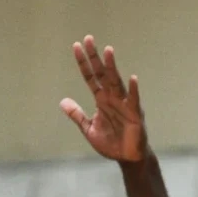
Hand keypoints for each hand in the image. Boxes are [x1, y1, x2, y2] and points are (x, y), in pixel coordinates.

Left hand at [60, 36, 145, 162]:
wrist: (126, 157)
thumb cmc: (110, 142)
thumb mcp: (88, 129)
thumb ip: (77, 115)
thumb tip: (62, 101)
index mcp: (101, 99)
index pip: (90, 77)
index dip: (83, 63)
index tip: (76, 46)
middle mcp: (112, 97)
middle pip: (102, 73)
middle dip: (95, 57)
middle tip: (88, 39)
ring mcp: (124, 104)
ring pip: (116, 81)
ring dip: (112, 67)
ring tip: (107, 51)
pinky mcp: (135, 114)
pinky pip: (134, 100)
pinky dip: (133, 90)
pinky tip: (132, 78)